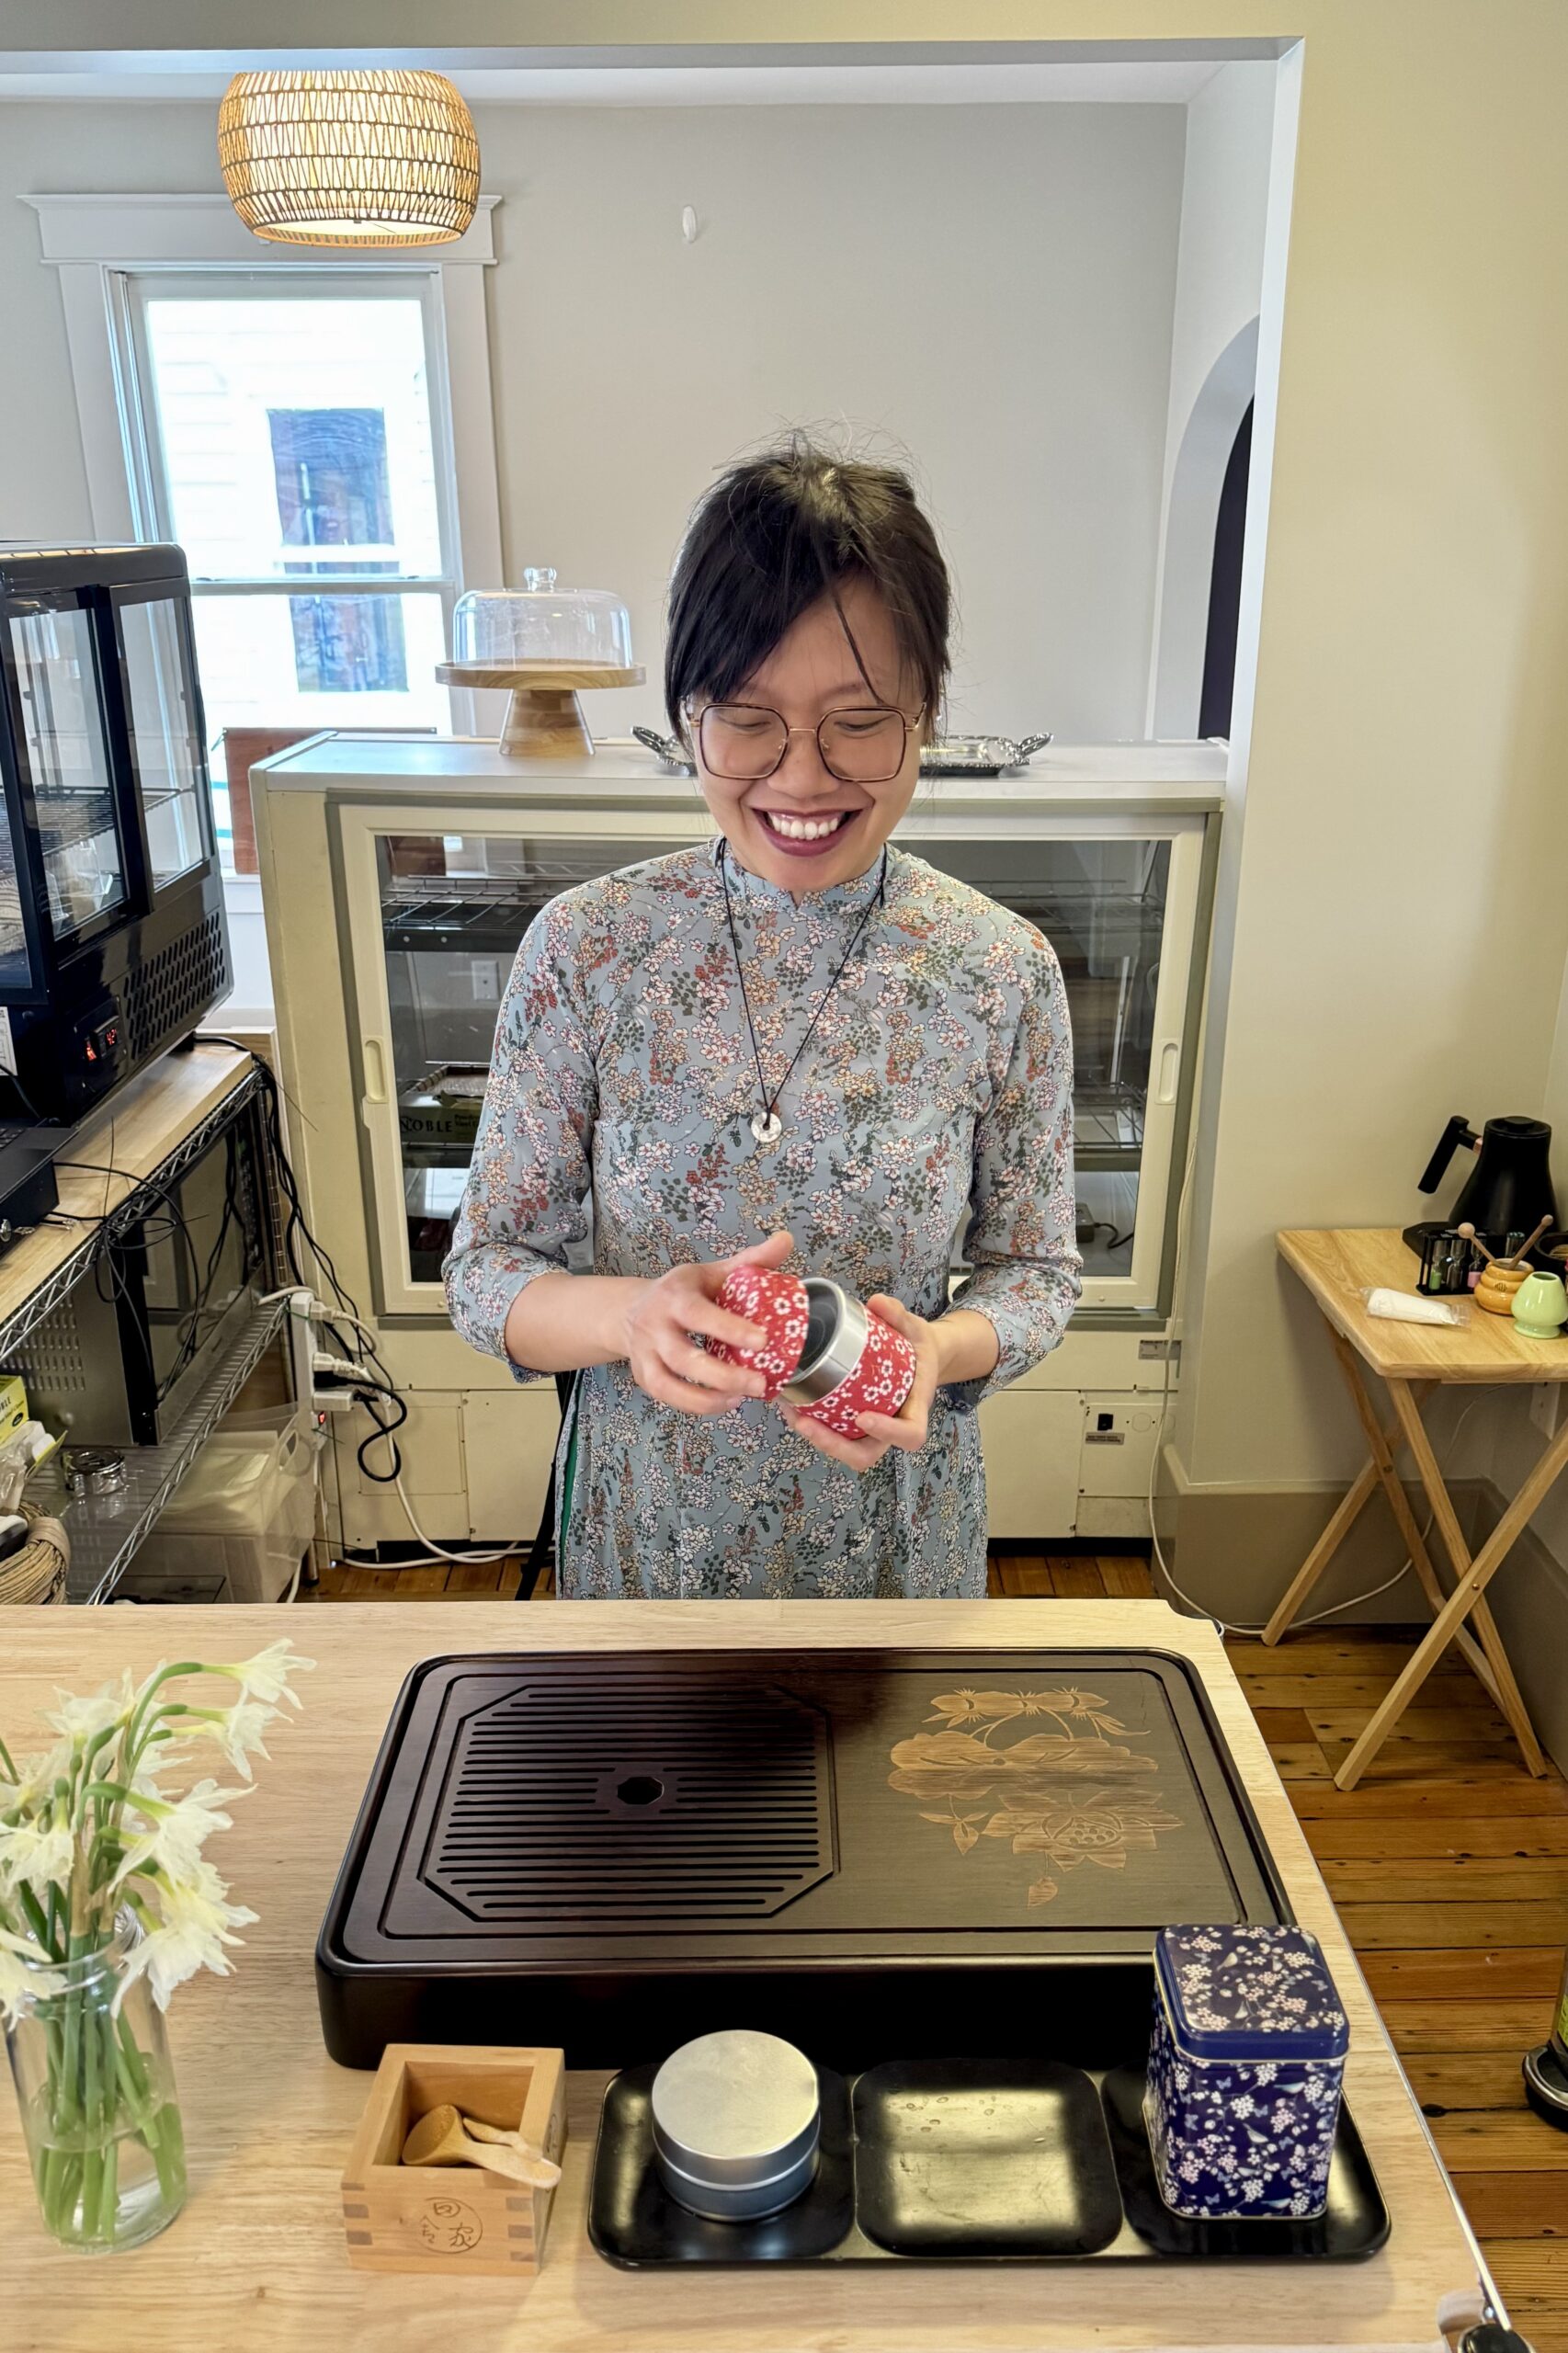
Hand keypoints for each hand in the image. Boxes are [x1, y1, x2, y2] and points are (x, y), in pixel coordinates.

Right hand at [620, 1230, 794, 1415]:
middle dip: (722, 1375)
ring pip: (667, 1384)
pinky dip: (694, 1405)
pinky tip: (724, 1403)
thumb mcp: (711, 1271)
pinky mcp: (643, 1376)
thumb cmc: (681, 1292)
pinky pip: (666, 1397)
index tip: (762, 1340)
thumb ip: (750, 1260)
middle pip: (682, 1356)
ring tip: (740, 1398)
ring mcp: (645, 1354)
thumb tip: (786, 1240)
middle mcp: (655, 1326)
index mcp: (675, 1296)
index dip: (729, 1328)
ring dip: (705, 1399)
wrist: (630, 1310)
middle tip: (758, 1383)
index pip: (698, 1314)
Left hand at [780, 1294, 942, 1473]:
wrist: (920, 1357)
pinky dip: (813, 1426)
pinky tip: (791, 1405)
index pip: (910, 1434)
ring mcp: (873, 1430)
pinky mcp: (854, 1423)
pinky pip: (836, 1435)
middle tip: (806, 1423)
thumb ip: (898, 1315)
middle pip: (867, 1454)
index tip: (862, 1416)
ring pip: (847, 1451)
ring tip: (792, 1413)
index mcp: (915, 1407)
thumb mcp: (915, 1327)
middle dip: (835, 1445)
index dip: (887, 1432)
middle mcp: (893, 1425)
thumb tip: (877, 1303)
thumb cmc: (918, 1347)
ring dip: (817, 1438)